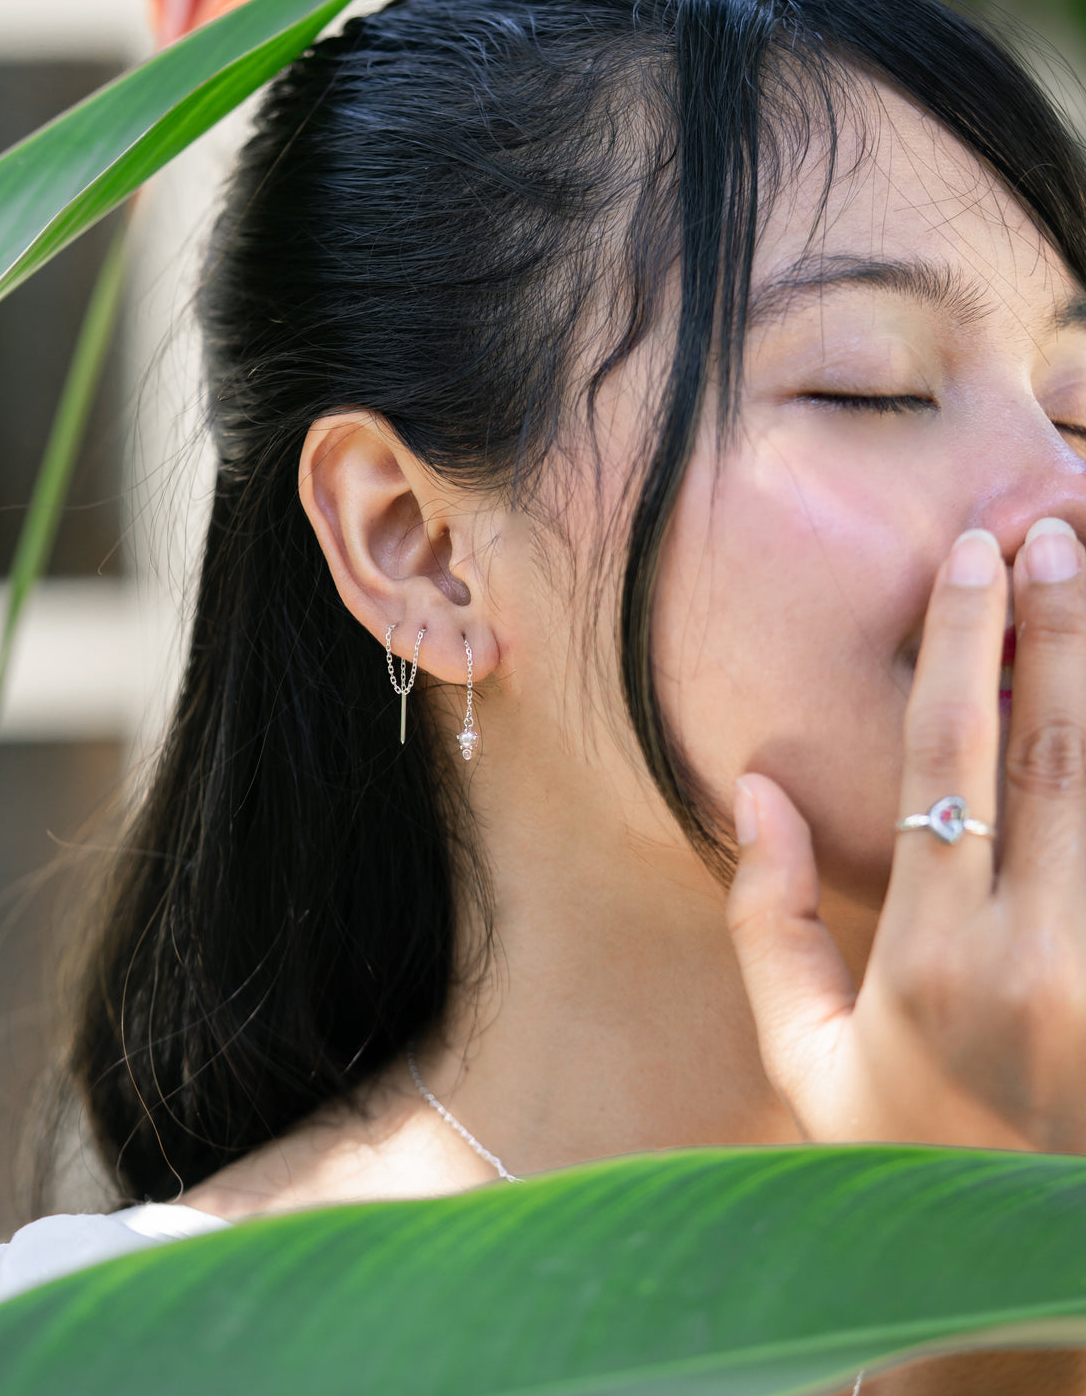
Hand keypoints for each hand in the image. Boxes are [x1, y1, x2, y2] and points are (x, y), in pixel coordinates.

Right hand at [727, 518, 1085, 1150]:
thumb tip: (755, 791)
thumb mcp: (805, 1059)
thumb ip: (770, 923)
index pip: (947, 760)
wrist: (1018, 1277)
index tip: (974, 558)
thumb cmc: (903, 1160)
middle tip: (1059, 532)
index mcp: (931, 959)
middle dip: (1060, 627)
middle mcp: (1037, 955)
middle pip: (1055, 751)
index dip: (964, 645)